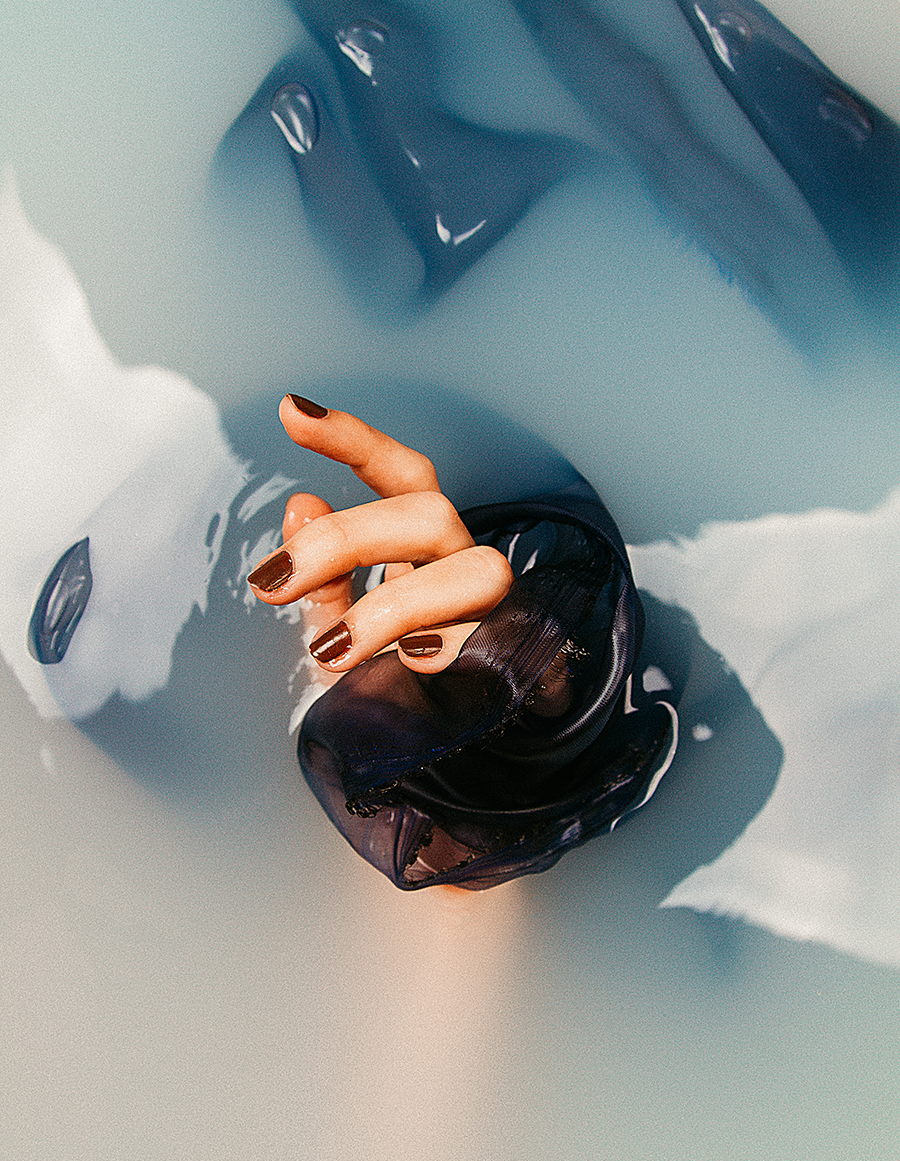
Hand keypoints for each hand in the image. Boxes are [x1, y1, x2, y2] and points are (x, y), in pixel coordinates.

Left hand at [247, 395, 513, 673]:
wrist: (457, 747)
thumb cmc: (394, 679)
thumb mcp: (343, 627)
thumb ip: (321, 578)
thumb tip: (298, 503)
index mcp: (421, 544)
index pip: (401, 473)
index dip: (354, 439)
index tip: (292, 413)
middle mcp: (464, 562)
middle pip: (427, 512)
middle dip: (343, 540)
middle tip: (270, 584)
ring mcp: (500, 609)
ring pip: (474, 572)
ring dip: (394, 605)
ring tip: (332, 648)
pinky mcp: (526, 659)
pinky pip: (502, 642)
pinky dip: (452, 650)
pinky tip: (409, 665)